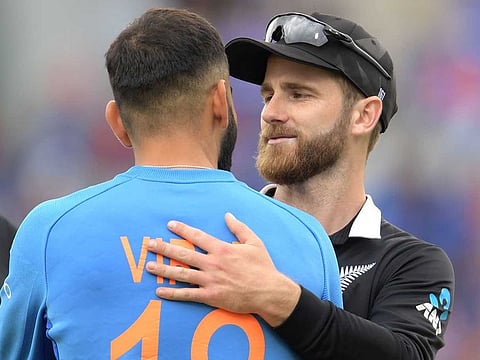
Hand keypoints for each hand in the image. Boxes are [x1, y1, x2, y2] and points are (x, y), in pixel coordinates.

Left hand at [146, 212, 300, 326]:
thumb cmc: (262, 267)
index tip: (170, 225)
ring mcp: (210, 281)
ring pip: (182, 274)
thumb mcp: (254, 242)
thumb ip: (239, 228)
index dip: (182, 229)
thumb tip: (228, 215)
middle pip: (184, 254)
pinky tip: (160, 292)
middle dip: (165, 248)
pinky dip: (173, 294)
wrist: (269, 292)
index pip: (197, 236)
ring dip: (164, 270)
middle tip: (150, 244)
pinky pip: (188, 295)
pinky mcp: (211, 297)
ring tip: (149, 266)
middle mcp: (213, 263)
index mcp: (222, 249)